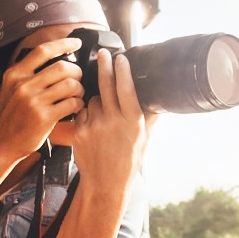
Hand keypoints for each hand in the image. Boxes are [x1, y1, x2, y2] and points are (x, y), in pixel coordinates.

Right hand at [0, 36, 86, 161]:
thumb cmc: (7, 116)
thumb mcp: (10, 89)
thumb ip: (27, 75)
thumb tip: (54, 61)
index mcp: (15, 74)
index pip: (43, 51)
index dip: (63, 43)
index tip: (76, 43)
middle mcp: (23, 85)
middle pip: (62, 67)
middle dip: (77, 71)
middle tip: (79, 77)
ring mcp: (33, 101)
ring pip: (70, 85)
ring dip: (80, 88)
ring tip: (78, 94)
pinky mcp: (44, 117)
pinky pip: (72, 103)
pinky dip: (79, 104)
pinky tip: (76, 107)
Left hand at [72, 49, 148, 201]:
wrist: (105, 184)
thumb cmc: (127, 163)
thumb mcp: (144, 140)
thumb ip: (149, 119)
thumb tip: (159, 102)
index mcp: (132, 122)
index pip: (126, 89)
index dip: (123, 71)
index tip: (121, 58)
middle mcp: (113, 122)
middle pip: (106, 86)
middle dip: (104, 67)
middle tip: (103, 53)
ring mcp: (94, 126)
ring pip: (93, 100)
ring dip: (98, 100)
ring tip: (105, 116)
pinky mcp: (79, 132)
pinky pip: (82, 112)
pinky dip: (87, 113)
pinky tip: (94, 124)